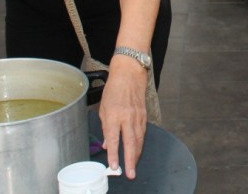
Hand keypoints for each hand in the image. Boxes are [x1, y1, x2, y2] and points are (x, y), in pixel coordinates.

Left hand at [99, 57, 147, 178]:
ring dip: (136, 155)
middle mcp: (127, 117)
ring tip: (133, 166)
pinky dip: (140, 144)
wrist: (129, 73)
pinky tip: (137, 151)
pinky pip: (142, 133)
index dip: (114, 155)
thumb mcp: (103, 107)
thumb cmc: (114, 88)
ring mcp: (137, 116)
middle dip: (130, 160)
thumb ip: (105, 127)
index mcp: (114, 115)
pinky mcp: (144, 115)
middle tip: (130, 174)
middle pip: (130, 143)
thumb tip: (107, 144)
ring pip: (138, 140)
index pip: (113, 139)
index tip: (113, 167)